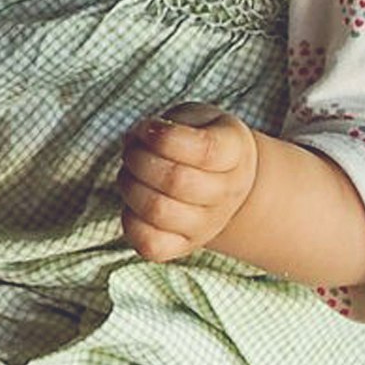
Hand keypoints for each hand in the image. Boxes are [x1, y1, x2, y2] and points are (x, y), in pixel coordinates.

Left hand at [120, 101, 255, 261]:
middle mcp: (226, 193)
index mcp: (234, 153)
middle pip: (176, 181)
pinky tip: (133, 200)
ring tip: (130, 172)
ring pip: (158, 211)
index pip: (204, 150)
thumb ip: (172, 124)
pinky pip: (150, 244)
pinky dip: (130, 220)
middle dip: (139, 158)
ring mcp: (206, 224)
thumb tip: (139, 138)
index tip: (147, 127)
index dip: (163, 137)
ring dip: (130, 185)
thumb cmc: (202, 140)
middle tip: (131, 149)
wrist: (225, 182)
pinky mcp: (182, 246)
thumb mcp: (198, 118)